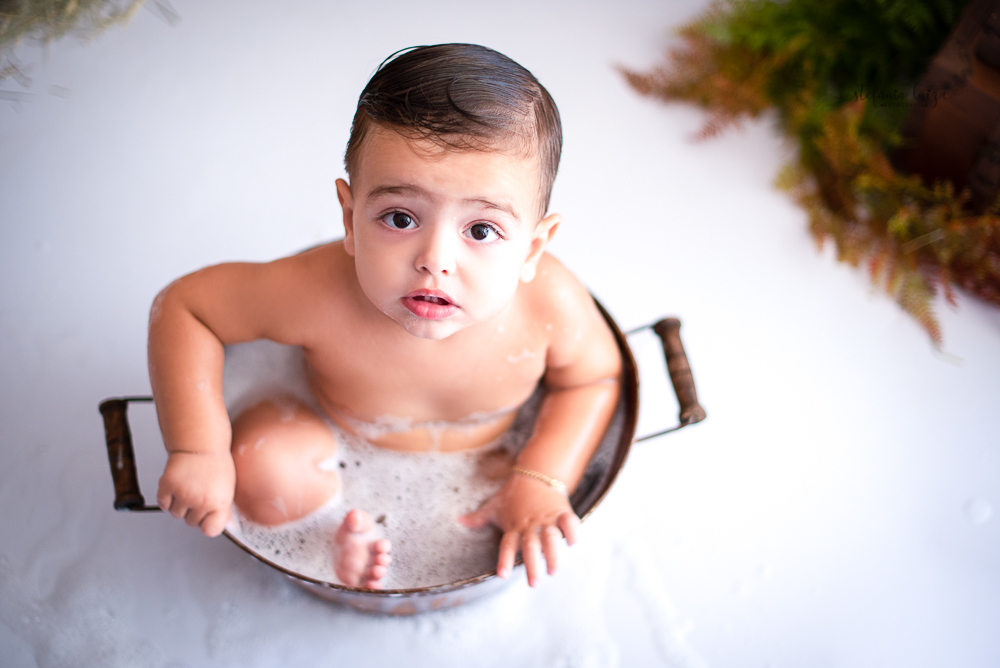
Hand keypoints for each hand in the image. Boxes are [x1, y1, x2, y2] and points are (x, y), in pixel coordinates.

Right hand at [157, 451, 235, 536]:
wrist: (201, 443)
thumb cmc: (216, 464)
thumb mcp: (228, 488)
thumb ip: (224, 509)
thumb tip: (226, 527)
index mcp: (220, 502)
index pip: (211, 531)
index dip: (208, 523)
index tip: (208, 516)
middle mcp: (201, 500)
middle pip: (191, 523)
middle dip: (193, 511)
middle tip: (198, 493)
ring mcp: (184, 494)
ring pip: (176, 514)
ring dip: (179, 504)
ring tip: (189, 487)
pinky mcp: (168, 485)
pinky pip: (163, 504)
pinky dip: (167, 498)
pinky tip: (177, 486)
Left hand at [459, 474, 578, 586]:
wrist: (534, 474)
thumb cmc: (512, 496)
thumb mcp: (494, 507)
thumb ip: (478, 518)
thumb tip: (458, 520)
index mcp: (513, 527)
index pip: (507, 545)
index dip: (505, 559)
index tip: (503, 575)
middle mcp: (530, 525)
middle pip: (530, 546)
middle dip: (532, 565)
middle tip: (533, 584)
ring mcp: (547, 519)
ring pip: (550, 537)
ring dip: (553, 554)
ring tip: (553, 571)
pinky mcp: (562, 512)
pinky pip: (569, 522)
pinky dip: (573, 531)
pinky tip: (573, 543)